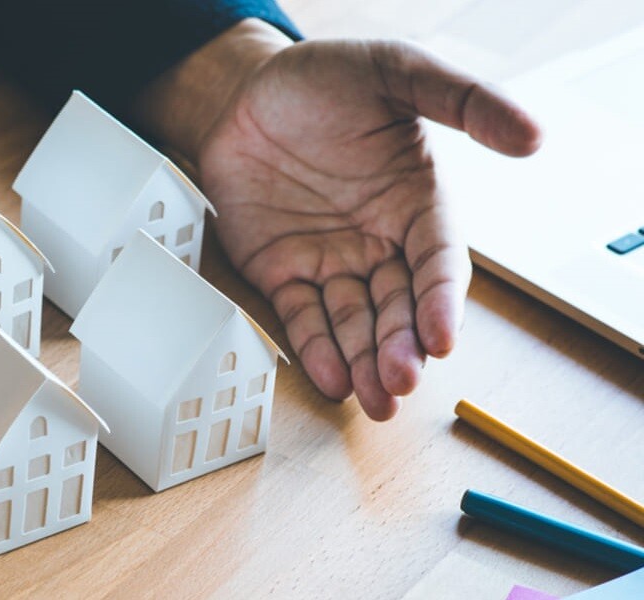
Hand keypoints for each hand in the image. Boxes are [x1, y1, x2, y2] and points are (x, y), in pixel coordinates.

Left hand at [135, 22, 540, 419]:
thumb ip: (462, 100)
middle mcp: (379, 240)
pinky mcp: (282, 272)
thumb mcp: (397, 71)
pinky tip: (332, 379)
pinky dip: (315, 350)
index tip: (443, 338)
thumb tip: (532, 137)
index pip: (439, 263)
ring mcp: (330, 260)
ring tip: (375, 399)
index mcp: (418, 202)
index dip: (442, 302)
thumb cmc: (324, 78)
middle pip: (399, 306)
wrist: (243, 89)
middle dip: (402, 347)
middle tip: (401, 381)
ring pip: (355, 323)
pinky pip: (303, 318)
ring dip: (366, 362)